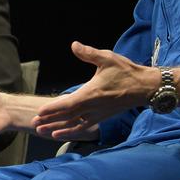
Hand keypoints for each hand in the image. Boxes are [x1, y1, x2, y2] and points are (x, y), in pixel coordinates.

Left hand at [33, 41, 150, 139]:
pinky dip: (69, 132)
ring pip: (73, 125)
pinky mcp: (100, 118)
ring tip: (40, 131)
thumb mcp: (107, 58)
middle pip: (67, 117)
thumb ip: (88, 53)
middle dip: (49, 120)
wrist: (145, 87)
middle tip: (33, 123)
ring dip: (56, 128)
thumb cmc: (126, 72)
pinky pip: (81, 127)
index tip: (39, 112)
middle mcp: (92, 107)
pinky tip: (58, 134)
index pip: (68, 104)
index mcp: (91, 93)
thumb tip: (74, 45)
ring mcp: (96, 115)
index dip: (53, 109)